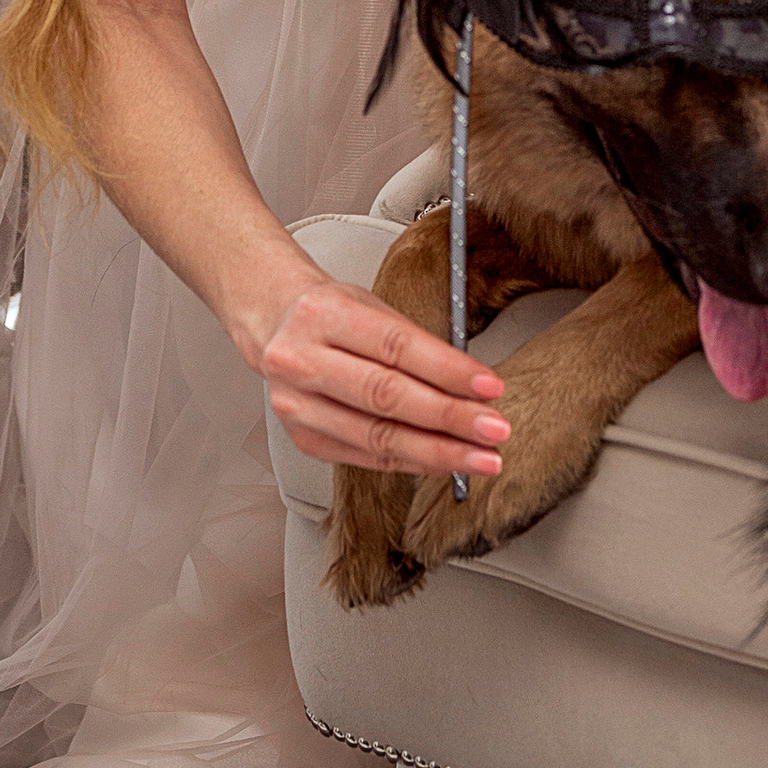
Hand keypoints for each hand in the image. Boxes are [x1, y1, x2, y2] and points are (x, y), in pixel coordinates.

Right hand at [252, 259, 512, 479]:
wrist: (273, 324)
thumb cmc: (330, 313)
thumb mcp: (369, 305)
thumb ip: (415, 344)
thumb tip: (473, 388)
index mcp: (322, 314)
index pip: (395, 347)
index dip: (447, 370)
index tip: (490, 387)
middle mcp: (301, 360)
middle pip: (387, 396)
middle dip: (450, 418)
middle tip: (495, 431)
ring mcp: (297, 405)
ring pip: (378, 436)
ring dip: (438, 452)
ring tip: (481, 457)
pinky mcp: (304, 439)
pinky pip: (368, 456)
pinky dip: (412, 461)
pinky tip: (444, 462)